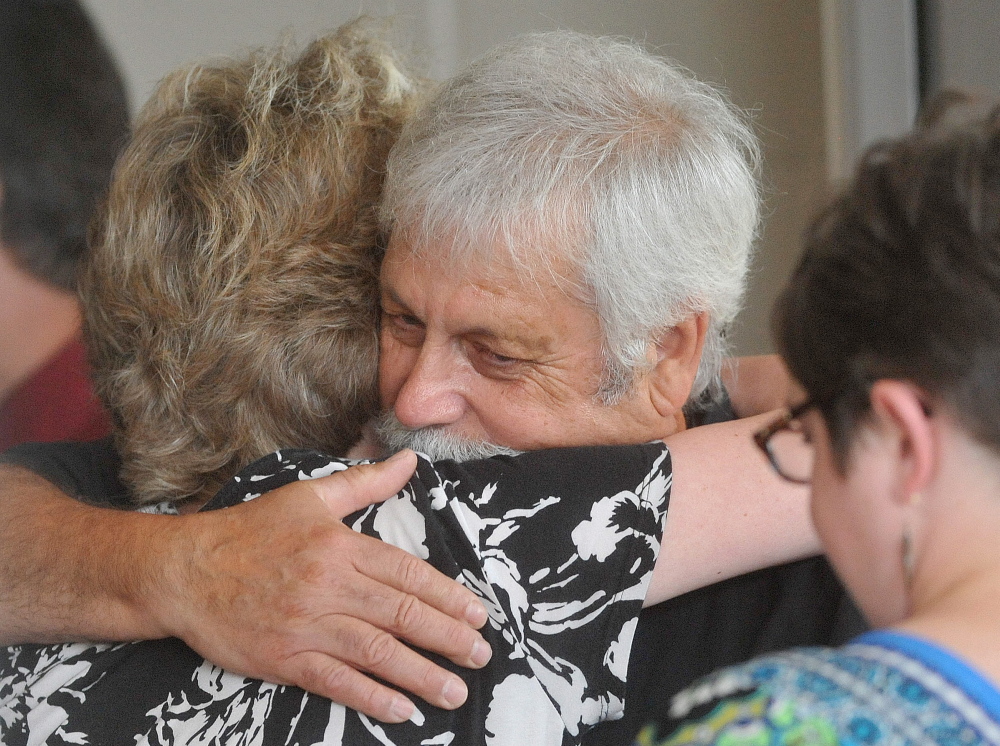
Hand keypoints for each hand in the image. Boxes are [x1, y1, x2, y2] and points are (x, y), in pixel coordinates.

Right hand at [142, 450, 489, 722]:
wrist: (184, 570)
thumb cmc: (251, 531)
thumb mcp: (309, 496)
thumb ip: (366, 482)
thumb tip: (410, 460)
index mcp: (340, 546)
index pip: (408, 573)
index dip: (448, 596)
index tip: (478, 614)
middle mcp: (329, 586)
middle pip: (401, 614)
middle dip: (447, 637)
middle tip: (481, 655)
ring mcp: (306, 625)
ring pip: (376, 652)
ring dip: (421, 674)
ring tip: (455, 690)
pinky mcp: (283, 658)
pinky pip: (335, 681)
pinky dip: (371, 697)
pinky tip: (402, 710)